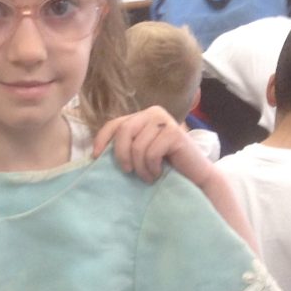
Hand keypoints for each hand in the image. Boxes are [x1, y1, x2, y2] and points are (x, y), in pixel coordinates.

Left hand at [92, 106, 206, 184]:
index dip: (102, 139)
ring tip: (149, 175)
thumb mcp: (140, 155)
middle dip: (121, 155)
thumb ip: (126, 147)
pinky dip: (152, 168)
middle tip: (129, 172)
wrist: (195, 177)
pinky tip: (159, 172)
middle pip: (124, 131)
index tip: (95, 157)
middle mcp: (153, 113)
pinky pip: (151, 152)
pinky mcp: (174, 132)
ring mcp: (164, 120)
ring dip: (141, 167)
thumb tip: (96, 154)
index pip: (114, 124)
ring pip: (137, 146)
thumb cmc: (165, 168)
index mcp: (142, 117)